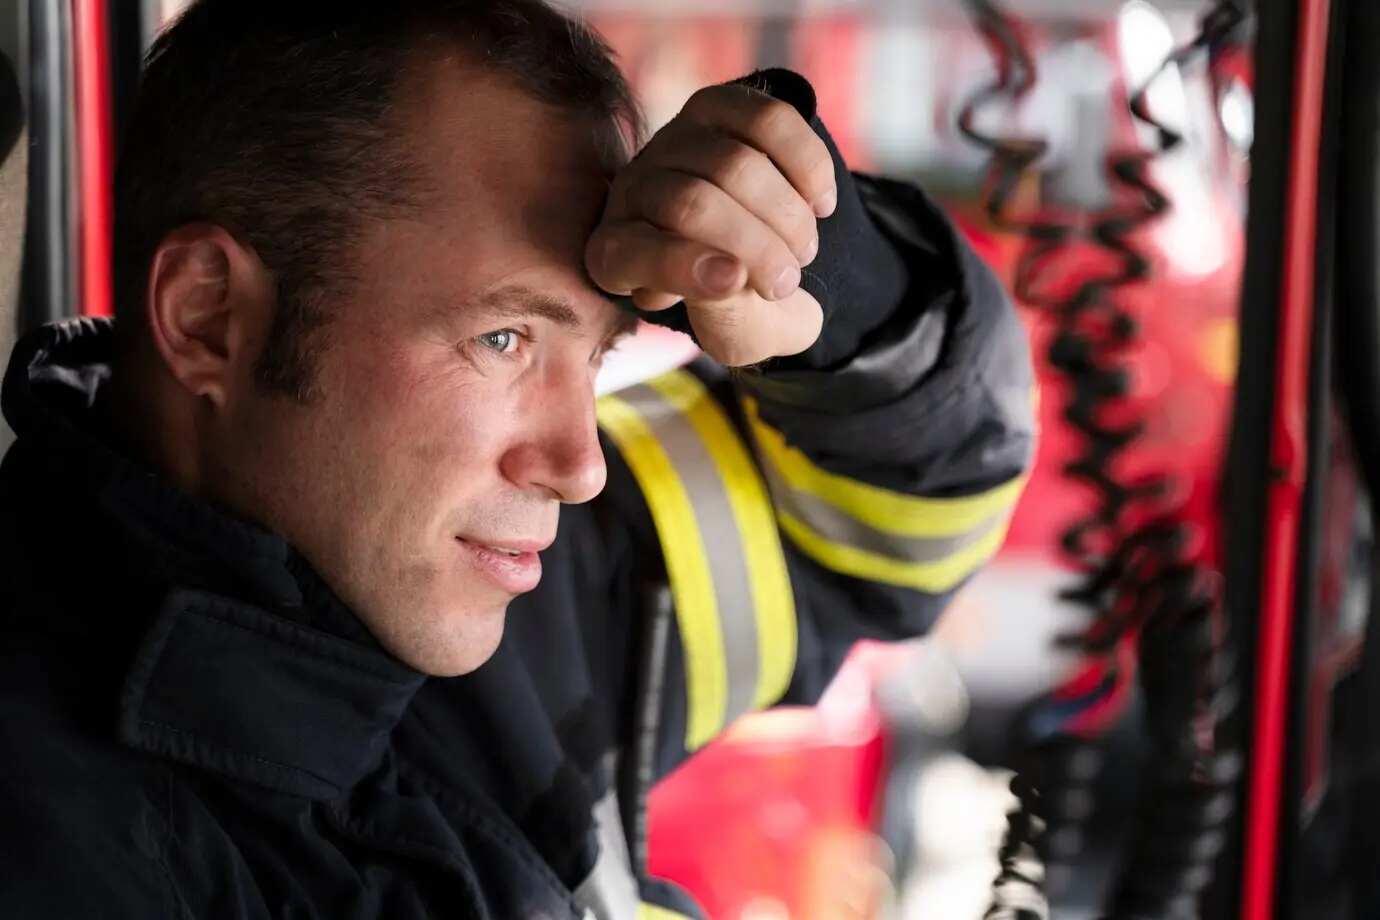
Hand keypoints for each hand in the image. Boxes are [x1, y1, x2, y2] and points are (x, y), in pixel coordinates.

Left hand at [585, 83, 837, 366]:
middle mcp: (631, 193)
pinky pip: (767, 120)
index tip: (740, 284)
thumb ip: (728, 317)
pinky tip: (820, 202)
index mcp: (615, 257)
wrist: (773, 262)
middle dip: (755, 244)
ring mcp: (671, 143)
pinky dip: (807, 164)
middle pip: (689, 203)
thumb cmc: (745, 309)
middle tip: (787, 280)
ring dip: (787, 213)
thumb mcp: (738, 335)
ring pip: (733, 162)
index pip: (631, 252)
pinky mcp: (717, 109)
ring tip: (804, 249)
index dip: (682, 267)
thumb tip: (731, 272)